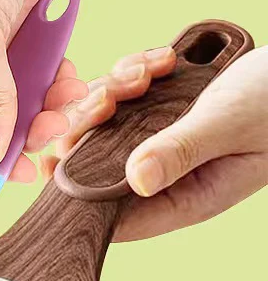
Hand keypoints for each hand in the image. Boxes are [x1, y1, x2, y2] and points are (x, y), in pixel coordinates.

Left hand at [42, 45, 267, 240]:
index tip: (53, 166)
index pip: (114, 217)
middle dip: (92, 132)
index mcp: (181, 199)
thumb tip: (136, 179)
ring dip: (112, 96)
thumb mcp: (228, 125)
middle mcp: (163, 178)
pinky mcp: (160, 118)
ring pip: (106, 131)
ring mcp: (159, 146)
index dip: (78, 196)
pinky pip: (125, 103)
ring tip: (143, 75)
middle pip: (98, 170)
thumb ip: (182, 150)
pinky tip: (158, 63)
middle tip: (107, 100)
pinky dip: (131, 78)